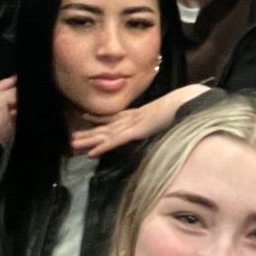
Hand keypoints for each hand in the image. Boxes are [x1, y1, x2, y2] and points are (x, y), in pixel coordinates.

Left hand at [70, 82, 213, 158]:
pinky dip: (103, 147)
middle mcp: (130, 118)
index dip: (99, 118)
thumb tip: (161, 118)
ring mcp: (131, 124)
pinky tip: (92, 153)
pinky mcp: (134, 131)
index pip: (114, 117)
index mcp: (137, 114)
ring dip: (89, 140)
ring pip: (105, 134)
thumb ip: (158, 117)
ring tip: (73, 145)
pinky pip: (115, 141)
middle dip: (88, 133)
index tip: (86, 117)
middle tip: (72, 139)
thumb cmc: (179, 108)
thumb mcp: (165, 114)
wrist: (183, 103)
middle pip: (105, 127)